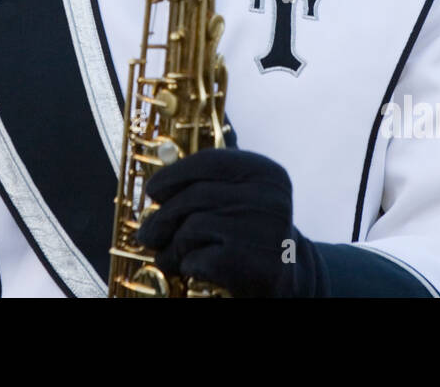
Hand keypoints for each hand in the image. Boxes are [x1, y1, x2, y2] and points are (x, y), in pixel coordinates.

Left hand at [133, 149, 324, 296]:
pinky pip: (199, 258)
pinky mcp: (255, 265)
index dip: (173, 175)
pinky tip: (191, 270)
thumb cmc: (253, 236)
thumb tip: (165, 154)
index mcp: (266, 172)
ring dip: (173, 246)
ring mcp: (265, 230)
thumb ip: (214, 175)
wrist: (291, 284)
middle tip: (148, 234)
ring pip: (193, 227)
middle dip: (163, 217)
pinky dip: (187, 266)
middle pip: (195, 196)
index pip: (209, 161)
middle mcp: (270, 197)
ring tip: (169, 257)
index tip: (153, 191)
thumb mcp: (243, 197)